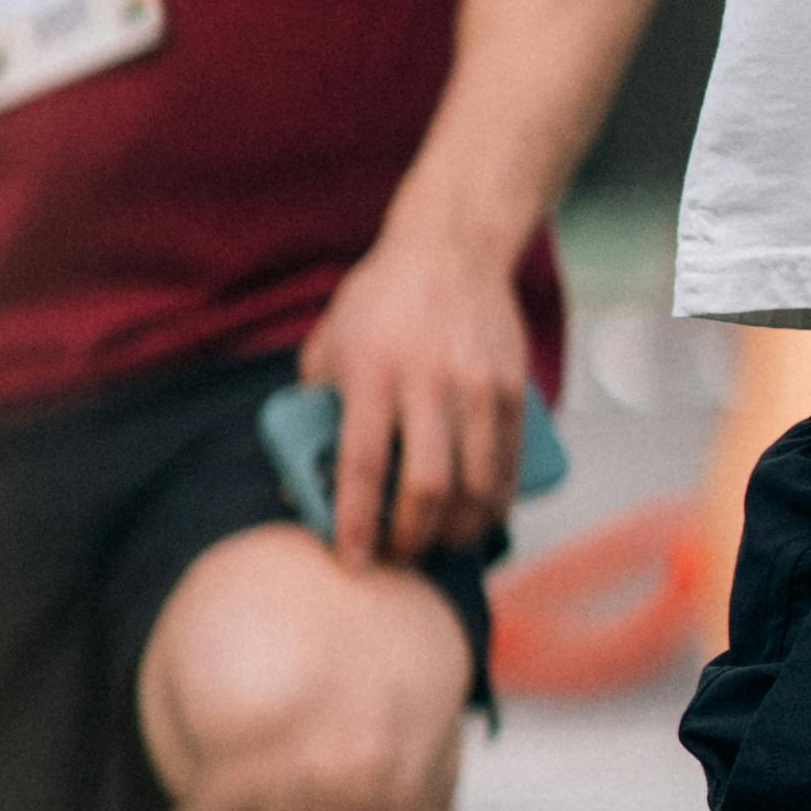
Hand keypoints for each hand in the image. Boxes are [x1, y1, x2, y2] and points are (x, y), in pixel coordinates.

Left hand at [297, 217, 532, 564]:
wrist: (450, 249)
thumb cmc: (378, 304)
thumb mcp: (328, 346)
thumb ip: (312, 413)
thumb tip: (299, 487)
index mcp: (372, 372)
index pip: (361, 464)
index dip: (356, 521)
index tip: (353, 561)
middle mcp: (428, 380)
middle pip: (426, 484)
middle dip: (413, 537)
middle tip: (400, 555)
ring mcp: (476, 384)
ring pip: (476, 482)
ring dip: (459, 529)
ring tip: (441, 543)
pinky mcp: (511, 386)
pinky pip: (508, 462)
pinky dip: (496, 501)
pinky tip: (480, 517)